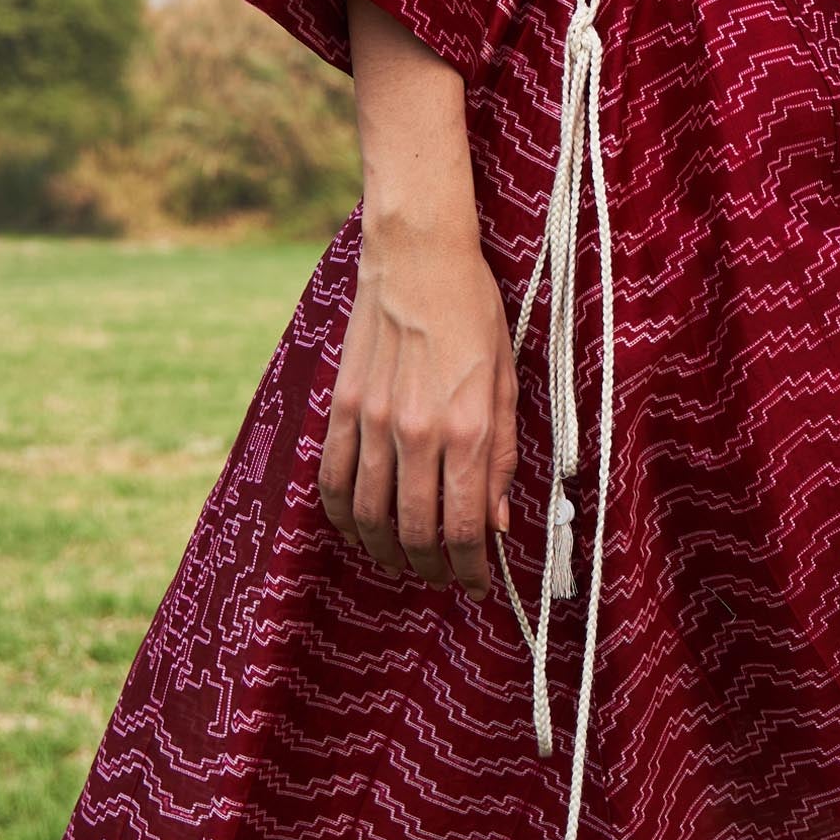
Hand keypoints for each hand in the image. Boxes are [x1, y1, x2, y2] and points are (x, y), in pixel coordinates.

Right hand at [318, 214, 519, 599]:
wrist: (418, 256)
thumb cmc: (475, 311)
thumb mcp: (506, 380)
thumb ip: (502, 455)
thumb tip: (497, 522)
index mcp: (467, 427)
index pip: (467, 528)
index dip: (473, 568)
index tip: (480, 582)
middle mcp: (417, 433)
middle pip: (416, 534)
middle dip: (434, 568)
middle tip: (446, 576)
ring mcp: (372, 422)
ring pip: (370, 519)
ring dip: (389, 552)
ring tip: (407, 560)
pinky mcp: (341, 408)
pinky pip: (333, 482)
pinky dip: (345, 517)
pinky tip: (361, 527)